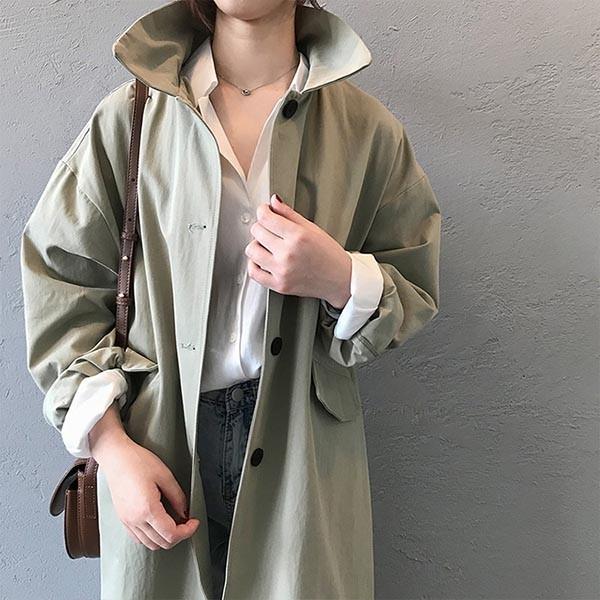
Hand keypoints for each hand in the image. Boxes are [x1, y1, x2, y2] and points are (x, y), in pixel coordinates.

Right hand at [90, 405, 199, 550]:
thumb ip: (177, 497)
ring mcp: (127, 521)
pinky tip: (159, 523)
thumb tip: (185, 512)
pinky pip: (139, 538)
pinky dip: (152, 536)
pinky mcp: (122, 519)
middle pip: (161, 543)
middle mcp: (135, 520)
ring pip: (149, 544)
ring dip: (165, 538)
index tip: (194, 522)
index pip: (171, 534)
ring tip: (175, 523)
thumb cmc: (138, 462)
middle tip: (187, 522)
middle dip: (178, 536)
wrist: (116, 457)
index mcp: (147, 509)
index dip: (187, 531)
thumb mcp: (165, 476)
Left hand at [245, 194, 351, 308]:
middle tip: (269, 228)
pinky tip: (262, 259)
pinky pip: (254, 272)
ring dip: (256, 244)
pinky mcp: (279, 285)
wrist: (340, 279)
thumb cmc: (330, 255)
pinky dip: (254, 264)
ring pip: (252, 250)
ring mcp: (282, 271)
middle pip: (257, 232)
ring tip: (267, 245)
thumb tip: (273, 201)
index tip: (265, 211)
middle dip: (261, 226)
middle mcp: (288, 254)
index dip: (263, 211)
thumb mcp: (313, 229)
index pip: (266, 217)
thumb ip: (290, 214)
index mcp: (298, 236)